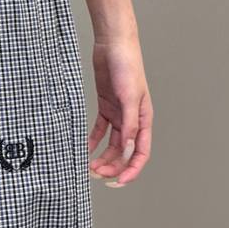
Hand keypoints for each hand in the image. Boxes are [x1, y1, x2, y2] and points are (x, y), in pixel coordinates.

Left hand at [88, 32, 152, 186]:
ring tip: (88, 166)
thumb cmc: (127, 66)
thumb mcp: (129, 96)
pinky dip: (93, 141)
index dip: (131, 170)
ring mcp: (118, 113)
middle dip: (112, 166)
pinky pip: (99, 129)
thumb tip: (127, 149)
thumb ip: (130, 123)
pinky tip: (84, 149)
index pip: (140, 152)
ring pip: (111, 143)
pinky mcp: (105, 105)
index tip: (118, 183)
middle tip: (95, 175)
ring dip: (102, 157)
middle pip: (124, 151)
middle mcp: (132, 119)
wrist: (113, 44)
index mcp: (144, 119)